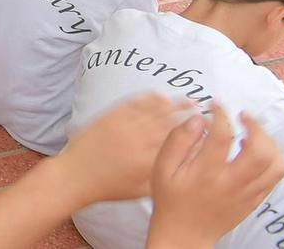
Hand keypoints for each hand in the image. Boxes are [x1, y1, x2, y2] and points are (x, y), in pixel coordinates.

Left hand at [56, 92, 198, 206]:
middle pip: (169, 124)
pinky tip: (160, 94)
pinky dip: (147, 99)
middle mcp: (137, 142)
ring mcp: (122, 127)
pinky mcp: (109, 117)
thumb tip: (184, 165)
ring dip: (173, 104)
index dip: (194, 134)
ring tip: (188, 99)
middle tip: (203, 109)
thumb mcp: (141, 190)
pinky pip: (132, 104)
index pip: (177, 143)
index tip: (207, 127)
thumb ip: (162, 176)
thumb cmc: (110, 188)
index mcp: (148, 161)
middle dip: (188, 115)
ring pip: (153, 112)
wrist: (76, 176)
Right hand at [146, 106, 283, 247]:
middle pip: (260, 150)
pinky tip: (257, 152)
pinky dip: (271, 159)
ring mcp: (247, 193)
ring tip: (254, 133)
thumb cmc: (171, 199)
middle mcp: (232, 183)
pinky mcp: (254, 201)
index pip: (222, 135)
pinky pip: (274, 178)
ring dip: (268, 143)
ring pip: (274, 164)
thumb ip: (178, 140)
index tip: (216, 104)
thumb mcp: (162, 167)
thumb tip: (197, 119)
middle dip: (255, 127)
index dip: (221, 113)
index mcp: (207, 172)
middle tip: (243, 116)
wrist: (184, 233)